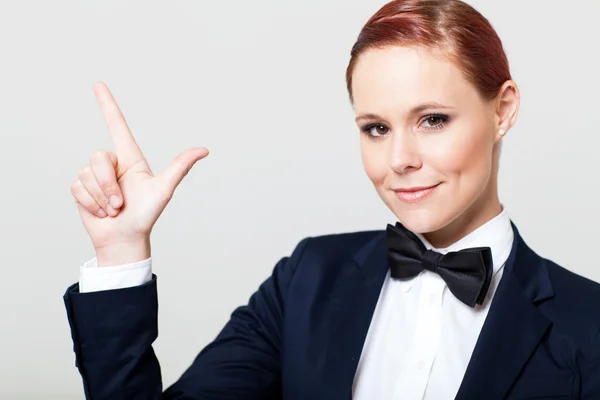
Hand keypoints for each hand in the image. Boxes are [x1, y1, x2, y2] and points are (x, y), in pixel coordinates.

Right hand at [70, 82, 208, 265]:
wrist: (125, 239)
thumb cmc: (146, 215)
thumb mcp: (164, 189)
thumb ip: (180, 167)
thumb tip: (204, 150)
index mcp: (131, 159)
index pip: (117, 126)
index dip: (108, 105)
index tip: (98, 84)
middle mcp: (112, 164)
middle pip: (98, 156)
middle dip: (109, 184)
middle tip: (121, 202)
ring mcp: (96, 176)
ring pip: (87, 174)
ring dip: (101, 197)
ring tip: (114, 208)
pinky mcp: (81, 189)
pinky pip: (77, 187)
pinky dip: (90, 203)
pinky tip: (101, 212)